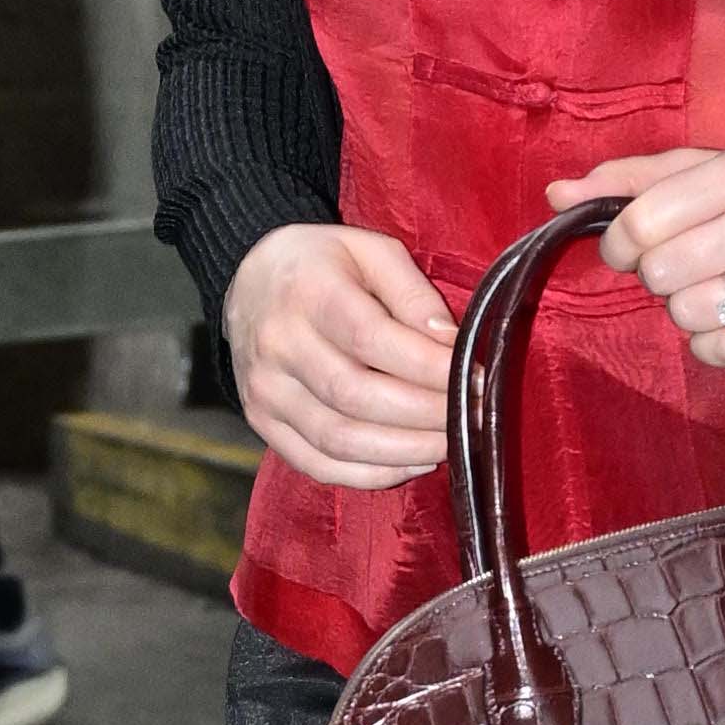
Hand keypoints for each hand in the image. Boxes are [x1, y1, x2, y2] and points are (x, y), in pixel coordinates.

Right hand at [223, 222, 457, 486]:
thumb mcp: (371, 250)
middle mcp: (278, 345)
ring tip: (450, 443)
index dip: (429, 367)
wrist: (249, 284)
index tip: (474, 378)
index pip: (372, 339)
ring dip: (405, 450)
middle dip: (426, 414)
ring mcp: (265, 391)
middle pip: (357, 396)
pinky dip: (371, 474)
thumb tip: (451, 343)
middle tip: (472, 415)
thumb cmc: (323, 265)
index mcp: (307, 292)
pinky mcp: (263, 423)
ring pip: (340, 440)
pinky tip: (412, 463)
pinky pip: (319, 464)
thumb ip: (412, 292)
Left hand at [554, 149, 724, 368]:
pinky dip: (716, 344)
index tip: (631, 249)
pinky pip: (719, 352)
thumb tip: (556, 194)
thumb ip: (629, 180)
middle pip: (660, 275)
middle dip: (661, 278)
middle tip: (689, 267)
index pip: (640, 223)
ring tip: (721, 290)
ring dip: (689, 311)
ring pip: (687, 316)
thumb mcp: (705, 174)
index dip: (621, 244)